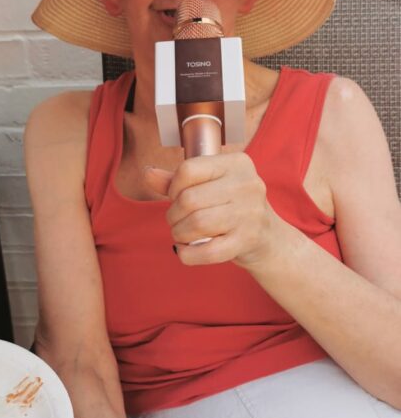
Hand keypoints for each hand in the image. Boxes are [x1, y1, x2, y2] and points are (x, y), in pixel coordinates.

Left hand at [144, 154, 279, 269]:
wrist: (269, 238)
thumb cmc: (233, 207)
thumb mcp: (210, 186)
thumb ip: (177, 180)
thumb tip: (147, 174)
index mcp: (237, 163)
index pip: (188, 169)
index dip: (173, 187)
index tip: (177, 197)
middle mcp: (247, 184)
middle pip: (189, 199)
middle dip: (173, 214)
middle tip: (177, 221)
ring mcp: (250, 213)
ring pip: (196, 224)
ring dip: (179, 234)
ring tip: (181, 235)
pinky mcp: (248, 240)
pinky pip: (207, 251)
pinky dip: (188, 254)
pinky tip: (185, 251)